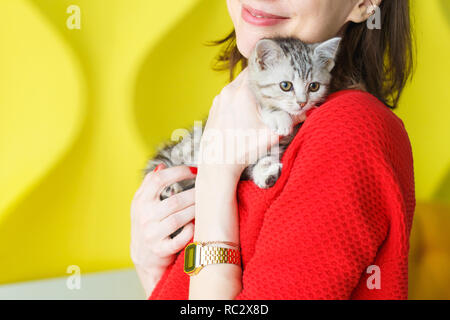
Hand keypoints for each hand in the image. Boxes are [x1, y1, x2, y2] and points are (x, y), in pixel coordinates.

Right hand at [130, 164, 196, 296]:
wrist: (143, 257)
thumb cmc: (147, 223)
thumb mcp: (142, 203)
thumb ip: (150, 184)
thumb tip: (162, 166)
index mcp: (140, 201)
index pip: (158, 180)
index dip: (178, 172)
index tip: (194, 171)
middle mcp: (144, 217)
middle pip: (174, 201)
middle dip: (193, 194)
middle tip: (205, 191)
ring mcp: (151, 235)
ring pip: (178, 219)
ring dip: (194, 211)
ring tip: (204, 206)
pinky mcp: (160, 250)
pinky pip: (179, 239)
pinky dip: (189, 231)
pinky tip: (195, 225)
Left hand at [199, 67, 279, 175]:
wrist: (217, 164)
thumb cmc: (242, 150)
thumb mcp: (271, 136)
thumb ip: (289, 121)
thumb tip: (305, 113)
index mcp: (243, 94)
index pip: (258, 70)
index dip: (268, 73)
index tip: (277, 79)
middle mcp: (228, 92)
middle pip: (247, 76)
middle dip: (260, 83)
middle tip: (271, 91)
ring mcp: (219, 100)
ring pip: (237, 86)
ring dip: (248, 91)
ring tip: (259, 104)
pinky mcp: (214, 108)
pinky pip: (228, 96)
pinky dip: (237, 100)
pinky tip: (244, 113)